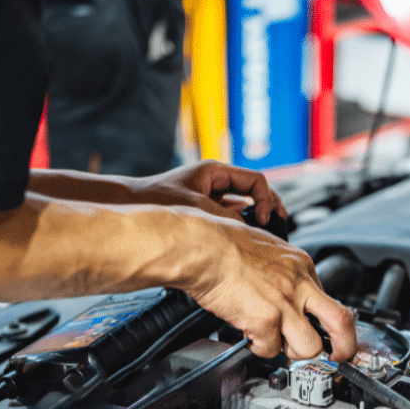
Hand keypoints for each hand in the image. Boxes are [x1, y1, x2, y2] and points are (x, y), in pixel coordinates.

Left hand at [133, 161, 286, 223]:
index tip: (266, 218)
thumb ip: (227, 218)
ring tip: (264, 232)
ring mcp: (211, 196)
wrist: (131, 206)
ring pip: (244, 204)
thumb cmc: (156, 200)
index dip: (266, 199)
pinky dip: (240, 225)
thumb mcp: (198, 208)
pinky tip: (242, 237)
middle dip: (269, 206)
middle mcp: (215, 181)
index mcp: (215, 171)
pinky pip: (230, 216)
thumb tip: (249, 231)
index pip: (255, 180)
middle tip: (278, 222)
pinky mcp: (205, 211)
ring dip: (254, 217)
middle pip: (254, 190)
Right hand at [179, 211, 356, 361]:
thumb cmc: (223, 242)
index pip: (329, 299)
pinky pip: (270, 350)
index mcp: (301, 265)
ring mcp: (284, 304)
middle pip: (341, 322)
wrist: (203, 246)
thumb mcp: (267, 247)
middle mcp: (298, 284)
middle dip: (345, 346)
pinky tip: (250, 335)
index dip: (324, 320)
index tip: (322, 329)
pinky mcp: (265, 320)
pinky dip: (260, 348)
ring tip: (278, 343)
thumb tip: (284, 289)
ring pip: (310, 347)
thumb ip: (282, 272)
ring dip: (294, 352)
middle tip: (339, 356)